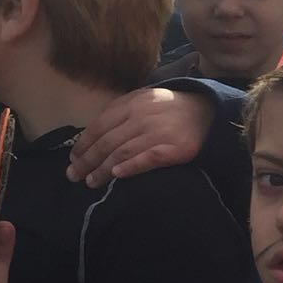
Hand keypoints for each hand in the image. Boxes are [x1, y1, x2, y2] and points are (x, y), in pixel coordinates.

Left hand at [67, 88, 215, 187]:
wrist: (209, 111)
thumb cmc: (170, 109)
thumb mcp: (144, 100)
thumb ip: (120, 112)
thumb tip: (91, 136)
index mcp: (132, 103)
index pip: (99, 125)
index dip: (83, 144)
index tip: (73, 159)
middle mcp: (143, 116)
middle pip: (107, 141)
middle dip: (87, 160)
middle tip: (74, 176)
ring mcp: (159, 132)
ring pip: (122, 153)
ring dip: (103, 169)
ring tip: (91, 182)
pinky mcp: (175, 148)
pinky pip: (147, 159)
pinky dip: (130, 168)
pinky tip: (117, 176)